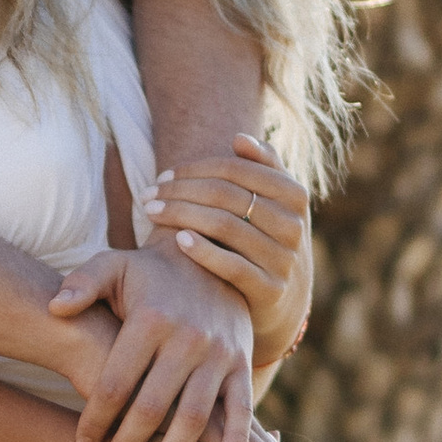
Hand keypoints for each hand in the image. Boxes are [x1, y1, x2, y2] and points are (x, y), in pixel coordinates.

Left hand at [47, 238, 257, 441]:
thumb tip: (54, 308)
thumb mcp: (113, 265)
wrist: (211, 259)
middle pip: (153, 406)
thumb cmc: (149, 273)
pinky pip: (240, 408)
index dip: (96, 417)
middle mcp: (187, 339)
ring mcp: (218, 355)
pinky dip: (235, 441)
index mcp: (151, 319)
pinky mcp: (242, 364)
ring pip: (195, 416)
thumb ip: (81, 283)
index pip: (117, 381)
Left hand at [141, 138, 312, 364]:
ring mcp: (284, 259)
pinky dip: (202, 250)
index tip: (162, 176)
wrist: (285, 302)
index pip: (236, 169)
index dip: (194, 169)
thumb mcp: (275, 203)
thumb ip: (264, 167)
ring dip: (181, 216)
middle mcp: (294, 225)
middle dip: (180, 191)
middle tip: (147, 195)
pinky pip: (232, 265)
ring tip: (151, 214)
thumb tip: (239, 139)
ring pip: (225, 226)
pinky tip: (177, 240)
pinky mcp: (270, 290)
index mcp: (295, 195)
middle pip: (226, 196)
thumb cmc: (266, 239)